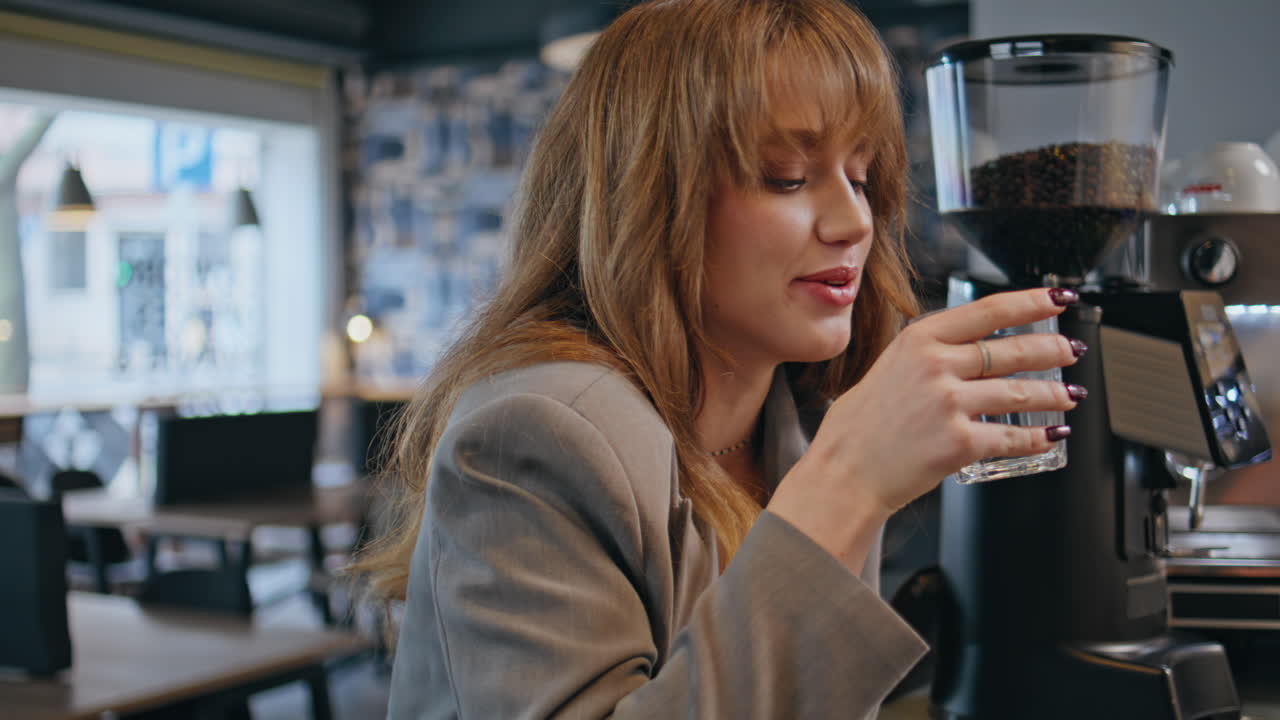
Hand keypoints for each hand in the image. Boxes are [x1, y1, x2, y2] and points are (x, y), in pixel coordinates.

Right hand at [768, 287, 1082, 571]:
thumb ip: (926, 355)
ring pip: (1021, 393)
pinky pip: (1012, 437)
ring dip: (1054, 394)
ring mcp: (950, 403)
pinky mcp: (960, 443)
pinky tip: (1050, 436)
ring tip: (1069, 395)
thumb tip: (968, 351)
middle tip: (1071, 350)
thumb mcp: (887, 369)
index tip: (1058, 298)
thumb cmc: (858, 427)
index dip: (1032, 302)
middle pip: (1013, 349)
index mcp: (918, 340)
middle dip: (1053, 349)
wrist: (844, 473)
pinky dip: (1037, 438)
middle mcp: (936, 365)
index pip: (989, 310)